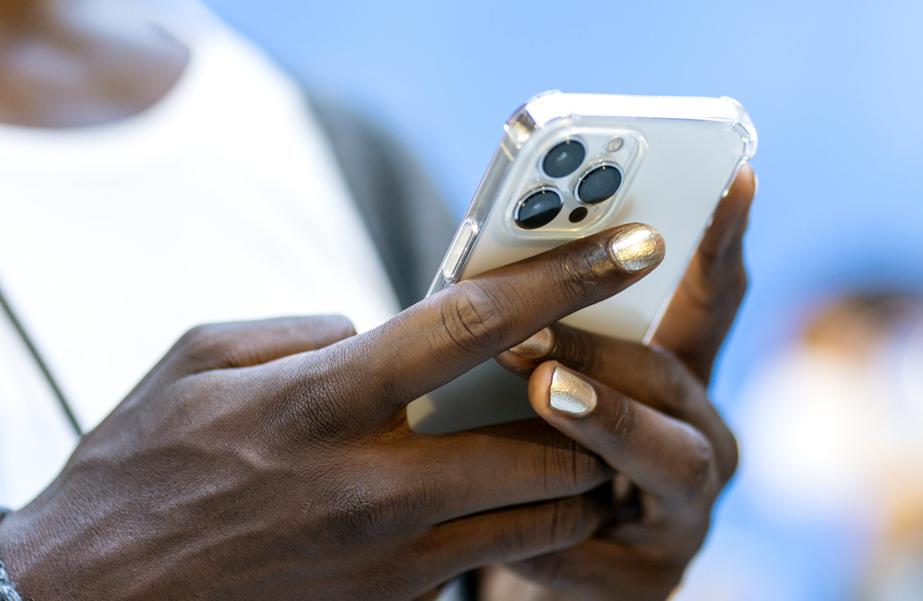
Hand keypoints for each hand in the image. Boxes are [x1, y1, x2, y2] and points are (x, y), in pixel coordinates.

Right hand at [0, 223, 666, 600]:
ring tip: (579, 440)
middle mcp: (370, 482)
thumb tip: (371, 327)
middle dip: (592, 405)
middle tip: (604, 372)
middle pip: (541, 439)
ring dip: (577, 474)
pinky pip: (492, 561)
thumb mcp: (200, 361)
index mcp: (320, 400)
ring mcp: (390, 557)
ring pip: (538, 515)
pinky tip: (513, 498)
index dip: (563, 277)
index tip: (630, 246)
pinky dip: (524, 525)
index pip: (471, 323)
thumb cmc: (140, 471)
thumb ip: (303, 330)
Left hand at [484, 166, 756, 599]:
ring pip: (670, 461)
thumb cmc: (536, 449)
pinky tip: (500, 512)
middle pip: (676, 380)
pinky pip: (603, 549)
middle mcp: (701, 437)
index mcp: (678, 379)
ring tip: (546, 391)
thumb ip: (545, 334)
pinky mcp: (652, 581)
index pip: (712, 302)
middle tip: (542, 324)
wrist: (536, 560)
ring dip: (607, 422)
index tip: (734, 175)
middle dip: (610, 346)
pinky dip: (555, 528)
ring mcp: (686, 513)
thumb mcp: (551, 381)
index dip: (723, 241)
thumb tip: (484, 272)